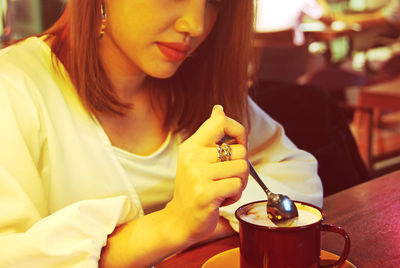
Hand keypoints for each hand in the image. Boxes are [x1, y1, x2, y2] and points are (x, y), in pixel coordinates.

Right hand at [166, 105, 248, 243]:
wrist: (180, 220)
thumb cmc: (195, 188)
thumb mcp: (197, 158)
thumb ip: (210, 136)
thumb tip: (219, 110)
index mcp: (192, 146)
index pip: (221, 122)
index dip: (238, 130)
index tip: (237, 143)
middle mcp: (193, 157)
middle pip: (240, 150)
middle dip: (240, 167)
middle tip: (224, 178)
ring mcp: (198, 175)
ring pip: (242, 168)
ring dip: (239, 183)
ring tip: (222, 189)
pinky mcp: (206, 193)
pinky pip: (237, 186)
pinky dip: (234, 195)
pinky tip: (220, 199)